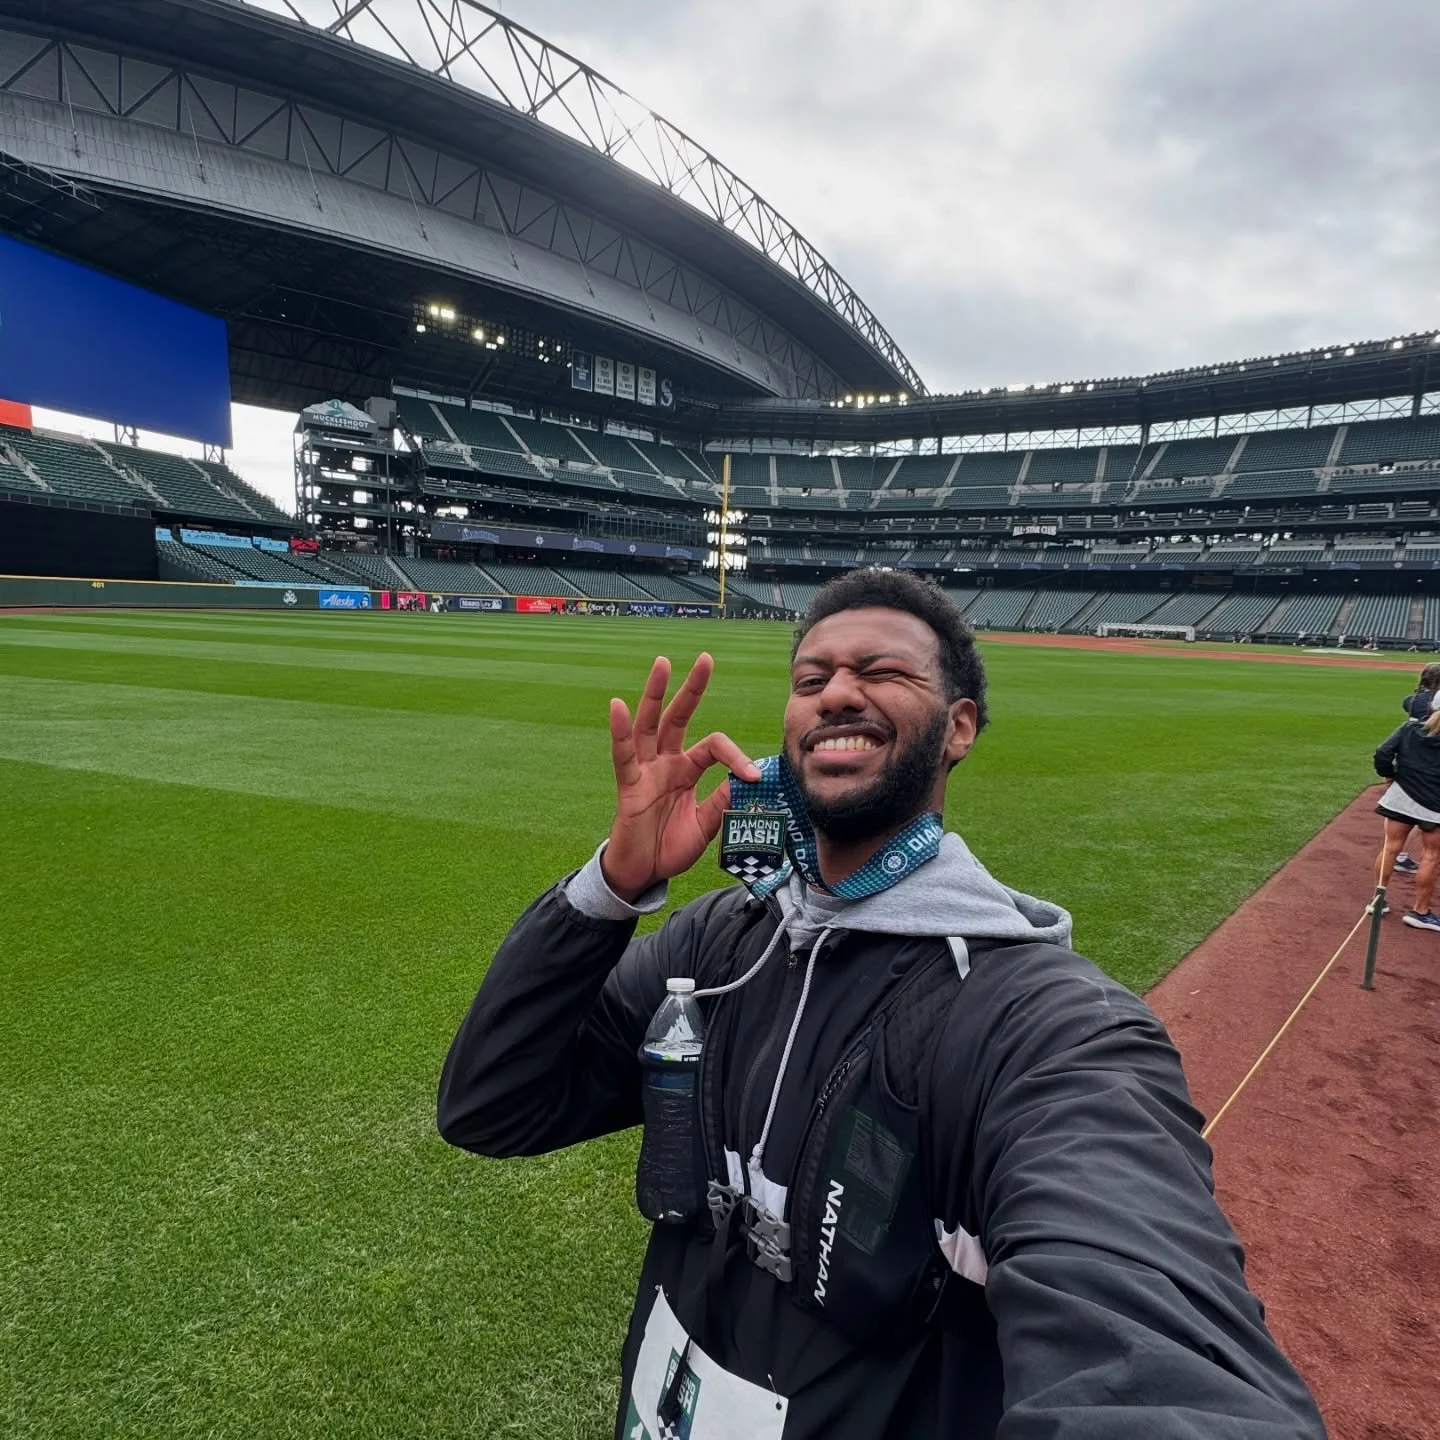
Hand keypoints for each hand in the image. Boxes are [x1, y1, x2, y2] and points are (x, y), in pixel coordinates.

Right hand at [601, 653, 759, 902]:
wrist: (644, 872)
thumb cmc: (671, 846)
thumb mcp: (706, 824)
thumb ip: (722, 800)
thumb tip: (747, 779)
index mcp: (687, 769)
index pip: (713, 747)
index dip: (736, 756)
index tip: (754, 776)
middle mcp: (665, 762)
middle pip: (678, 717)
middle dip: (692, 688)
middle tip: (706, 659)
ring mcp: (645, 770)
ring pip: (650, 725)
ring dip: (656, 694)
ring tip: (662, 663)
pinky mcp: (628, 785)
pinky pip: (623, 755)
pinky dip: (620, 730)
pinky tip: (618, 706)